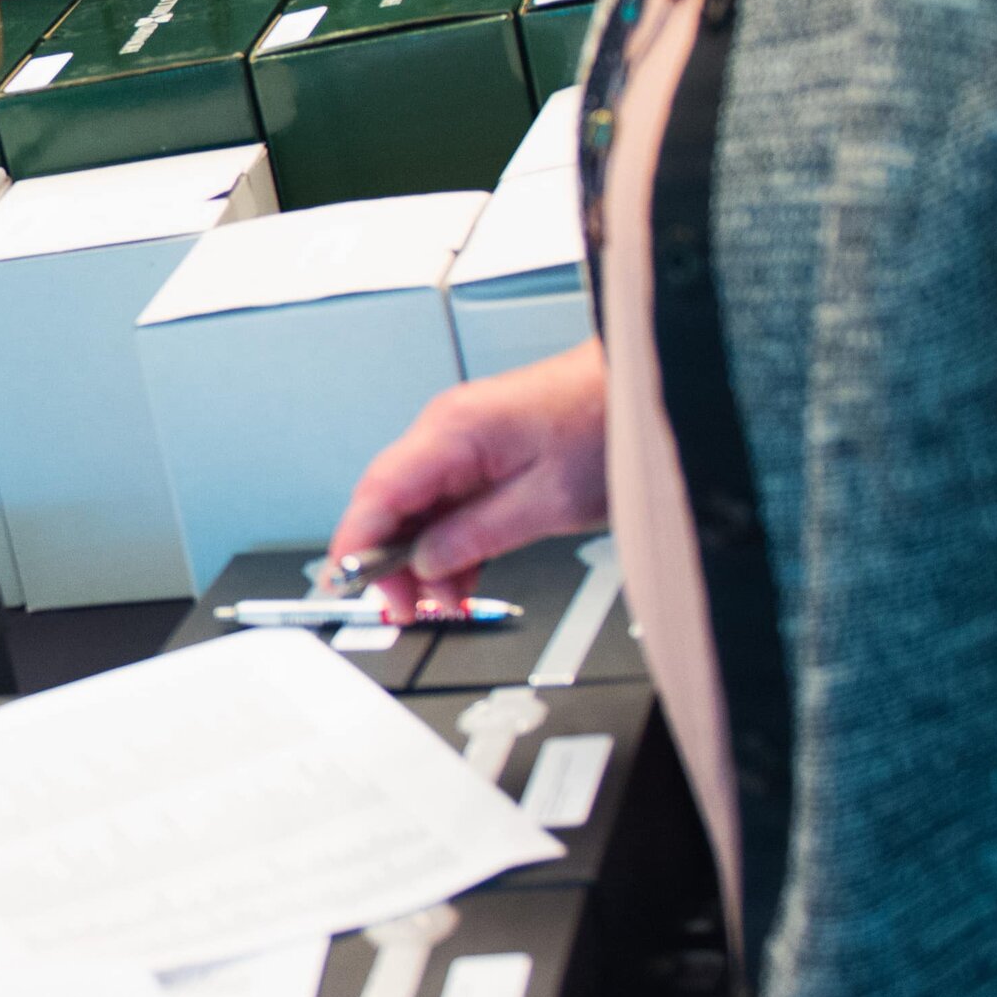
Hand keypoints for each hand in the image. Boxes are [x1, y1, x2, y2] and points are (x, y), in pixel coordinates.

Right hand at [323, 343, 610, 618]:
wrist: (647, 388)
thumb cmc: (609, 424)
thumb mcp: (547, 502)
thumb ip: (476, 535)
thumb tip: (426, 562)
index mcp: (453, 431)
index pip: (377, 493)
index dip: (356, 545)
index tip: (348, 585)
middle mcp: (448, 429)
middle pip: (390, 502)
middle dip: (392, 560)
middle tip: (408, 609)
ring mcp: (465, 438)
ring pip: (419, 507)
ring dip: (425, 556)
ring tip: (449, 599)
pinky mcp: (486, 450)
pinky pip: (448, 500)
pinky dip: (450, 539)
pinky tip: (463, 573)